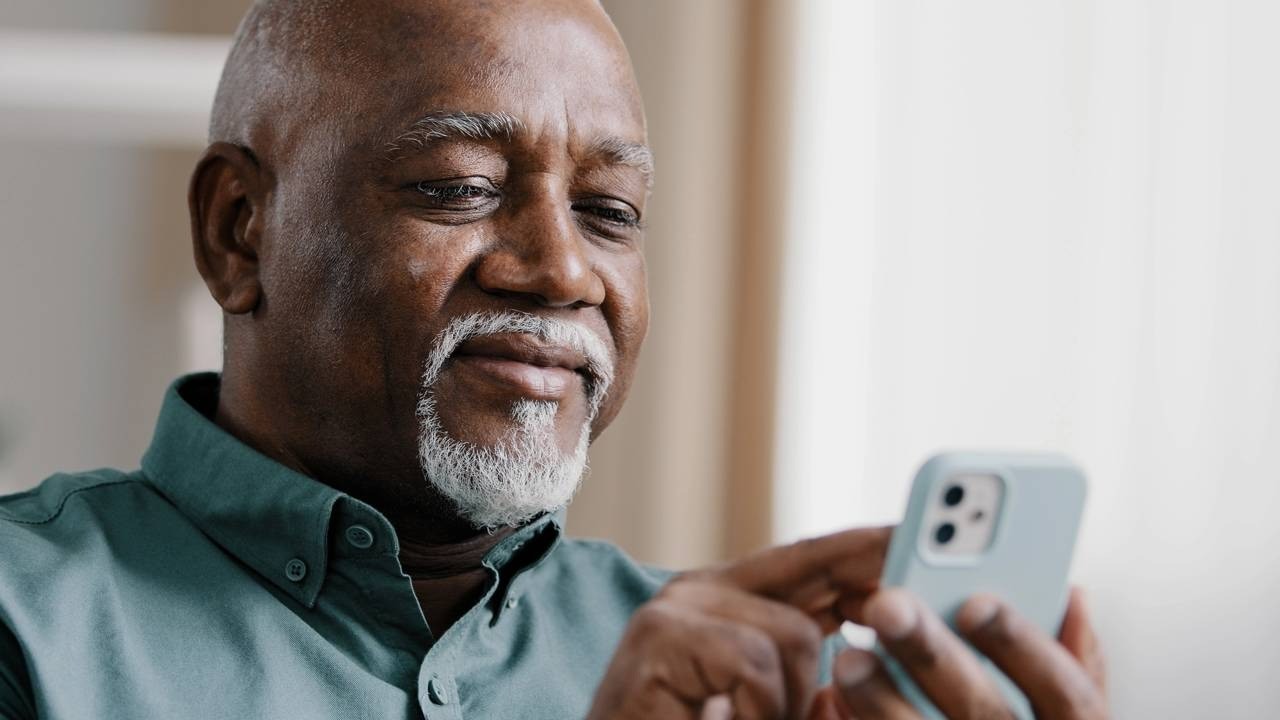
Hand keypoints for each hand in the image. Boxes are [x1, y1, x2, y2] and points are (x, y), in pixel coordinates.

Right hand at [585, 527, 891, 719]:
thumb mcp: (770, 707)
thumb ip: (809, 679)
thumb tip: (870, 640)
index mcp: (726, 602)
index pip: (810, 562)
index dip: (867, 549)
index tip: (922, 537)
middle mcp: (700, 591)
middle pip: (812, 572)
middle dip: (872, 582)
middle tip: (920, 576)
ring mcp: (677, 608)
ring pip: (796, 634)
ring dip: (794, 704)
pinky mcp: (663, 636)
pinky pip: (757, 662)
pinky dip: (762, 712)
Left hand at [830, 587, 1107, 718]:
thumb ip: (1075, 666)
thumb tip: (1071, 596)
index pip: (1070, 697)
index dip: (1026, 647)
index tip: (974, 600)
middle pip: (986, 716)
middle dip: (934, 657)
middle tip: (887, 605)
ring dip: (884, 703)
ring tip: (849, 658)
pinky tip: (832, 705)